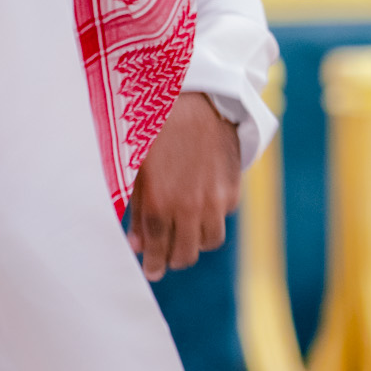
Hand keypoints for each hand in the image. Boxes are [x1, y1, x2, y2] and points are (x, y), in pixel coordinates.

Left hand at [130, 91, 240, 282]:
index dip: (154, 266)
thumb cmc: (157, 129)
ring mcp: (216, 199)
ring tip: (186, 234)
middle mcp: (191, 207)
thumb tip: (137, 244)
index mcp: (162, 203)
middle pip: (187, 254)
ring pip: (210, 241)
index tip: (152, 271)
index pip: (158, 251)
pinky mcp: (233, 187)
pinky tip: (202, 205)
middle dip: (174, 259)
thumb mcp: (138, 169)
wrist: (196, 99)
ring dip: (197, 242)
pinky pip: (225, 216)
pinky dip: (213, 218)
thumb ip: (139, 210)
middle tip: (166, 255)